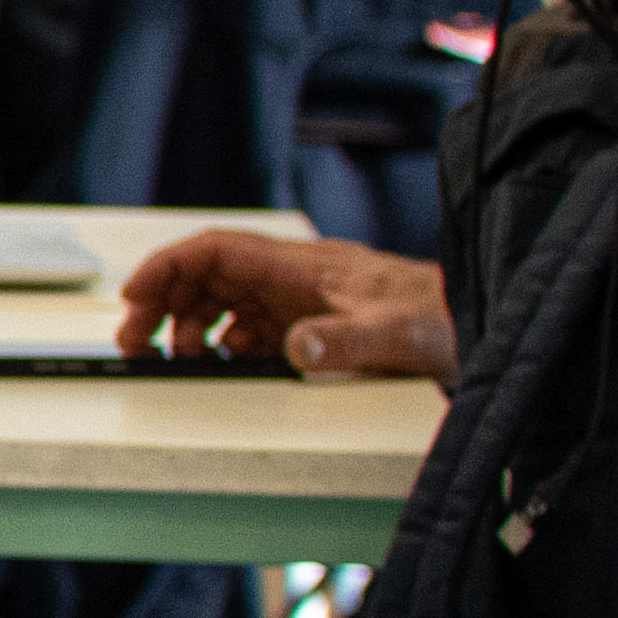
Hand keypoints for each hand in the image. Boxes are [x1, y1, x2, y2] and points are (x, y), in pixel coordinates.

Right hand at [119, 229, 457, 384]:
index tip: (134, 295)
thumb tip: (292, 348)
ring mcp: (303, 300)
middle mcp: (296, 278)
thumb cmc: (445, 317)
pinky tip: (223, 365)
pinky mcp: (315, 324)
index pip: (215, 252)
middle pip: (208, 277)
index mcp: (303, 266)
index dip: (167, 268)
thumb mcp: (394, 335)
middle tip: (136, 339)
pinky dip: (226, 344)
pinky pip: (252, 328)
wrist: (483, 322)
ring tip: (175, 358)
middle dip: (164, 302)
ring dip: (191, 325)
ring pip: (225, 302)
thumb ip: (341, 342)